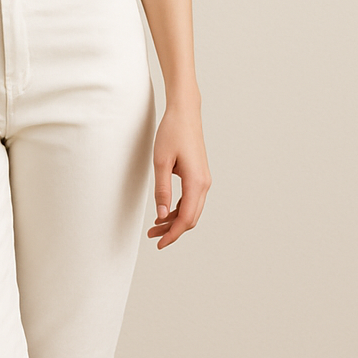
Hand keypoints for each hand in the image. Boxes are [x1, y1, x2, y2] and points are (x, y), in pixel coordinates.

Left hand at [147, 104, 210, 247]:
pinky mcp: (200, 176)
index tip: (159, 243)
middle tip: (153, 236)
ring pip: (192, 210)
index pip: (186, 218)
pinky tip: (164, 212)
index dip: (173, 234)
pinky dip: (179, 209)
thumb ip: (162, 190)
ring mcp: (204, 180)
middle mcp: (204, 184)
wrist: (185, 113)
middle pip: (191, 218)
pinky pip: (191, 200)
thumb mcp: (161, 162)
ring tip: (155, 226)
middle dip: (173, 231)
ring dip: (175, 221)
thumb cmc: (172, 133)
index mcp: (196, 182)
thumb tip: (161, 215)